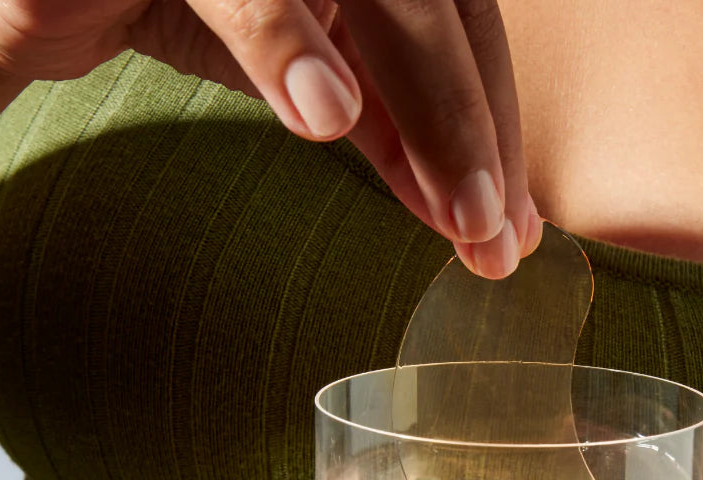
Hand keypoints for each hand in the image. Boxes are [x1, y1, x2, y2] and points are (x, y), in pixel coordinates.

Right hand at [0, 0, 537, 276]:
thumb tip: (476, 212)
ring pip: (374, 5)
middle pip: (437, 17)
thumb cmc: (192, 12)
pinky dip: (286, 44)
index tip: (510, 229)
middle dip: (472, 134)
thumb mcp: (311, 78)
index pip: (462, 30)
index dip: (491, 128)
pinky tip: (325, 115)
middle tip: (493, 233)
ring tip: (453, 208)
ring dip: (419, 106)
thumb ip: (392, 128)